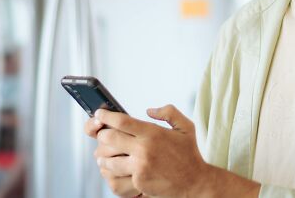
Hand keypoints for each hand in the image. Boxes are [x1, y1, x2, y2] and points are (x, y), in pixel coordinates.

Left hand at [84, 105, 211, 197]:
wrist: (195, 183)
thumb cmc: (189, 154)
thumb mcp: (186, 127)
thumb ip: (168, 112)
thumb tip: (149, 110)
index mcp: (153, 133)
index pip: (122, 121)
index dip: (107, 116)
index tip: (99, 114)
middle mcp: (144, 149)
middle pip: (110, 138)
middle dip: (101, 135)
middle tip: (101, 134)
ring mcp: (140, 167)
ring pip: (109, 159)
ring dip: (103, 155)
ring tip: (102, 153)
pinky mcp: (138, 182)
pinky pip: (116, 176)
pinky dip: (110, 171)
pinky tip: (110, 168)